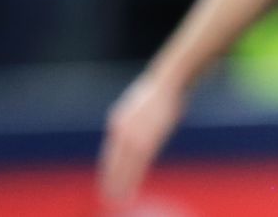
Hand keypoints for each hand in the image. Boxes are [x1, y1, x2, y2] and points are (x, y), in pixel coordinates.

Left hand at [98, 72, 187, 202]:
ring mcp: (132, 134)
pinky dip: (132, 179)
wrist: (170, 79)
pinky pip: (135, 165)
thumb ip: (139, 117)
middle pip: (113, 161)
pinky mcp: (146, 139)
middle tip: (108, 198)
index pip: (111, 151)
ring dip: (119, 184)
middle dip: (110, 180)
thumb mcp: (144, 102)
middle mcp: (120, 129)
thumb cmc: (164, 90)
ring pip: (122, 166)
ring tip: (117, 200)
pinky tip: (131, 189)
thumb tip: (143, 124)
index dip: (109, 169)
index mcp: (118, 120)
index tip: (107, 183)